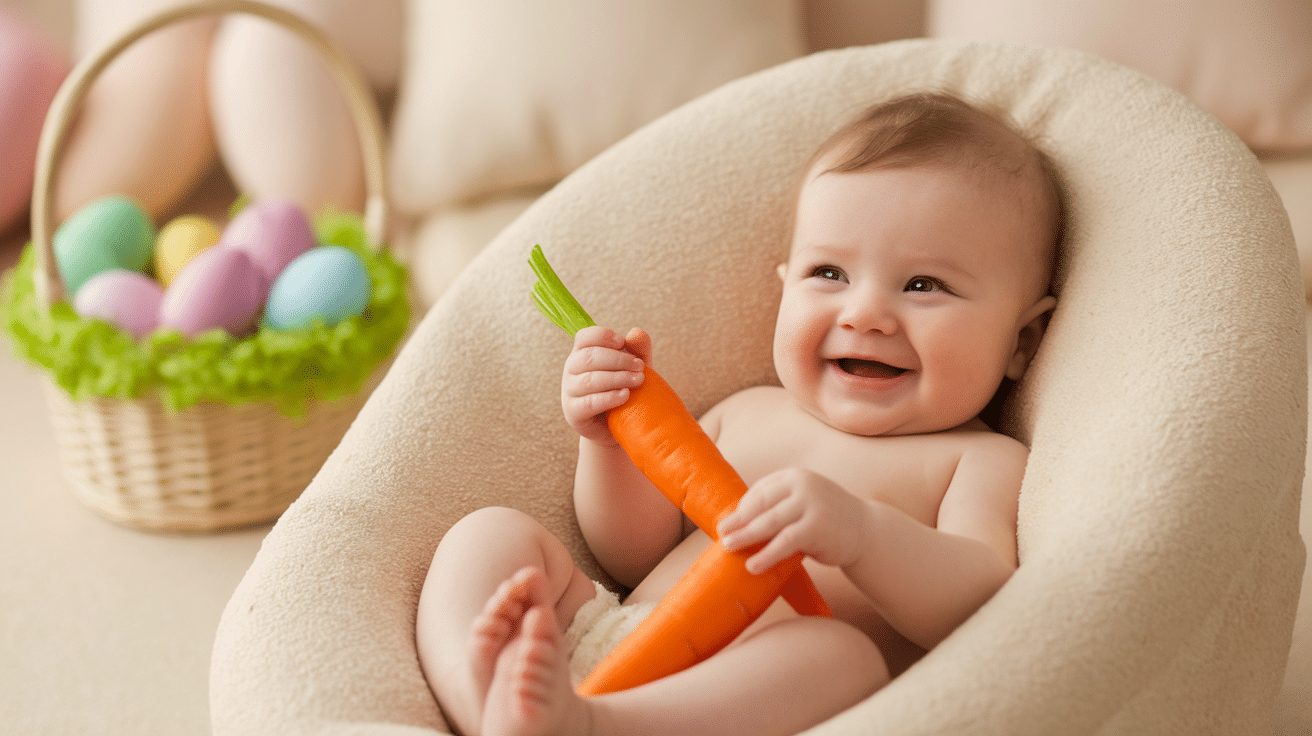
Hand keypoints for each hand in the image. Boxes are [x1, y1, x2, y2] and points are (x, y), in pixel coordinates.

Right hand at [562, 325, 651, 444]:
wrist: (620, 425)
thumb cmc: (626, 390)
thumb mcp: (634, 368)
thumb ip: (637, 350)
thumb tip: (635, 332)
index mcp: (582, 353)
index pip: (584, 337)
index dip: (602, 336)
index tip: (622, 342)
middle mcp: (571, 369)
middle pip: (589, 357)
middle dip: (618, 360)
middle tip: (640, 367)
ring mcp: (569, 391)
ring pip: (590, 380)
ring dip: (617, 378)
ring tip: (638, 381)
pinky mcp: (573, 412)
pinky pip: (589, 403)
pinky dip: (610, 398)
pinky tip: (625, 395)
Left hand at [717, 468, 869, 573]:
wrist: (865, 530)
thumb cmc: (824, 519)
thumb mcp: (801, 503)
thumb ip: (778, 506)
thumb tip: (736, 523)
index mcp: (794, 476)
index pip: (759, 491)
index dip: (740, 509)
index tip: (726, 523)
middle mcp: (802, 485)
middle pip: (761, 505)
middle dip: (738, 521)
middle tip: (721, 535)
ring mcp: (811, 504)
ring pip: (770, 523)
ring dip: (746, 537)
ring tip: (729, 548)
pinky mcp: (817, 527)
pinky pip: (785, 542)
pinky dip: (766, 555)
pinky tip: (753, 566)